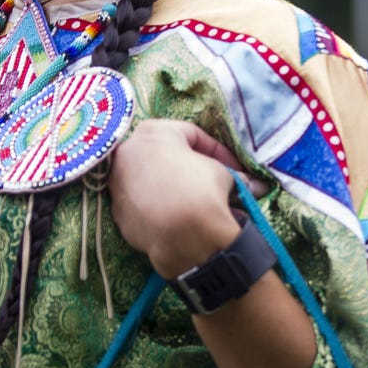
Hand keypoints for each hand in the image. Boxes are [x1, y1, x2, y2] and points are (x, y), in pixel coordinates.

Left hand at [108, 118, 265, 278]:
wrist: (184, 235)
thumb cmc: (202, 190)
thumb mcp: (222, 174)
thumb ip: (229, 173)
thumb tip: (250, 186)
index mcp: (152, 132)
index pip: (192, 134)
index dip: (219, 152)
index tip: (236, 168)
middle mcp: (127, 154)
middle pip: (165, 156)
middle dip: (192, 168)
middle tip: (214, 183)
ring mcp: (117, 185)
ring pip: (150, 182)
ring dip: (173, 189)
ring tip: (198, 204)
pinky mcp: (118, 214)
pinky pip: (143, 206)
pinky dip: (159, 210)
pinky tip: (179, 221)